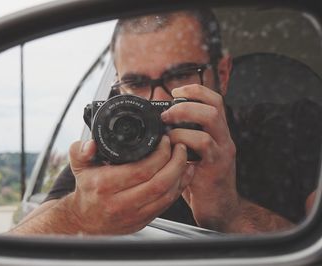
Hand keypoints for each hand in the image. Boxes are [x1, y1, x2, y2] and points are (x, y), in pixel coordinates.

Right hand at [65, 136, 191, 234]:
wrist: (85, 220)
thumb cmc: (87, 191)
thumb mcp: (79, 166)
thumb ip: (81, 151)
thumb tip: (90, 144)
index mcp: (106, 185)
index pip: (142, 169)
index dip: (160, 154)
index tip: (164, 141)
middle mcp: (120, 202)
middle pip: (159, 182)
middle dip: (176, 162)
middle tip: (179, 147)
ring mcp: (133, 214)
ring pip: (166, 195)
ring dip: (180, 175)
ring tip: (184, 158)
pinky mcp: (143, 221)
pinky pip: (166, 204)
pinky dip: (178, 188)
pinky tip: (182, 175)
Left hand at [161, 84, 238, 230]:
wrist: (218, 209)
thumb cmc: (200, 180)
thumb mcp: (191, 155)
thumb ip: (181, 139)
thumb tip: (157, 125)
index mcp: (217, 132)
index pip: (214, 100)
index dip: (195, 90)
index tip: (175, 92)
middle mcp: (223, 138)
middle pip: (214, 105)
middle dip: (186, 102)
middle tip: (167, 113)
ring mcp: (222, 150)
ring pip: (210, 119)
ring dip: (184, 118)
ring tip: (168, 129)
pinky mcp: (217, 165)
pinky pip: (203, 143)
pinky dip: (184, 140)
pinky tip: (173, 149)